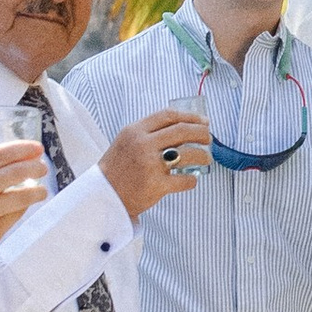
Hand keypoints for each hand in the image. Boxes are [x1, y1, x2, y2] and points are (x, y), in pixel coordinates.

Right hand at [0, 142, 47, 267]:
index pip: (0, 154)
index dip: (22, 149)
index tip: (36, 148)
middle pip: (16, 172)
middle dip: (35, 167)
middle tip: (43, 167)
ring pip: (22, 196)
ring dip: (37, 191)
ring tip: (42, 190)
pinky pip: (14, 216)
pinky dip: (21, 208)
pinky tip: (24, 205)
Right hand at [100, 108, 214, 213]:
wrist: (103, 196)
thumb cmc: (117, 169)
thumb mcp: (127, 141)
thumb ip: (149, 133)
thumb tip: (182, 126)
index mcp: (135, 131)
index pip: (168, 116)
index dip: (190, 116)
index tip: (203, 121)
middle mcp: (143, 145)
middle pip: (182, 131)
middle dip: (201, 133)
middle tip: (208, 138)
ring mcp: (150, 165)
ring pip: (188, 153)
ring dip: (203, 155)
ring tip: (206, 158)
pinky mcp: (156, 186)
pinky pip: (185, 180)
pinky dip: (192, 180)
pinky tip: (191, 180)